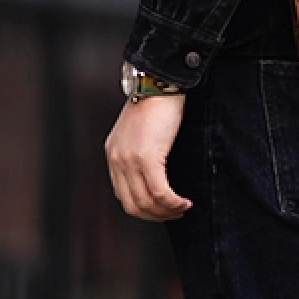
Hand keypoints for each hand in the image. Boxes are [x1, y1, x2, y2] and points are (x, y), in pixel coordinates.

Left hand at [105, 94, 192, 221]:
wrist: (160, 82)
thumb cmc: (157, 103)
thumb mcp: (141, 131)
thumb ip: (141, 152)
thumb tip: (156, 174)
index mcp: (114, 155)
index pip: (123, 195)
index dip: (144, 208)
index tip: (162, 208)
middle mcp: (117, 160)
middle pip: (132, 204)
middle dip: (156, 215)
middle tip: (175, 213)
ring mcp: (129, 160)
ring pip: (146, 202)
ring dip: (166, 211)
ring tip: (182, 207)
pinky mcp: (146, 158)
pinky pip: (159, 192)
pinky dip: (172, 202)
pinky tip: (184, 201)